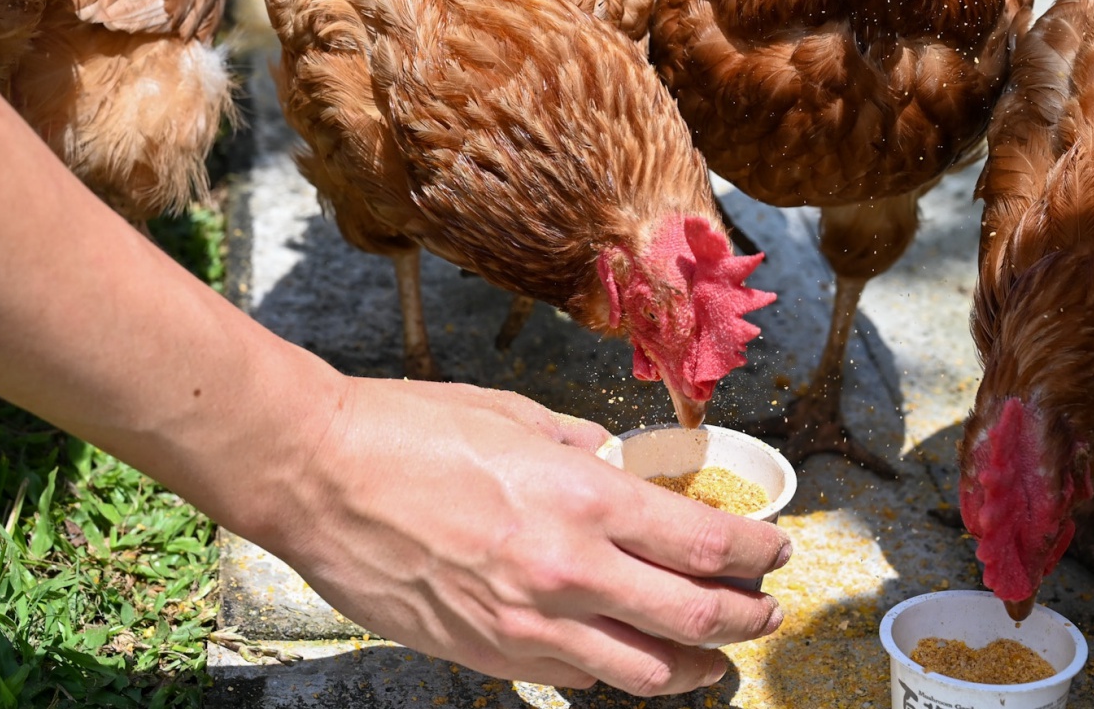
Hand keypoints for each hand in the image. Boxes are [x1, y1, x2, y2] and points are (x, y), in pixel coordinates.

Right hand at [243, 377, 790, 694]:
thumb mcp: (512, 415)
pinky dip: (615, 672)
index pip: (703, 543)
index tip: (775, 548)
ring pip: (642, 670)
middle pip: (693, 617)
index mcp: (581, 499)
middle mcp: (567, 571)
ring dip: (695, 667)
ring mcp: (526, 623)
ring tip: (716, 660)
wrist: (317, 475)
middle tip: (767, 609)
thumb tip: (612, 466)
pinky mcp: (485, 653)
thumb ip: (577, 448)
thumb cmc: (407, 430)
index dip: (755, 551)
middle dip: (746, 617)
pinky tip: (628, 662)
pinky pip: (572, 677)